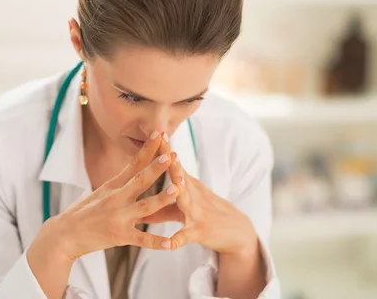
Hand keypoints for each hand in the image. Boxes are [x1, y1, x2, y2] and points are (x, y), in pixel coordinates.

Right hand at [27, 131, 181, 296]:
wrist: (65, 234)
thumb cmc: (85, 211)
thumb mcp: (102, 191)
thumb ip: (122, 181)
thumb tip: (139, 165)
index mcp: (114, 186)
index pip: (133, 164)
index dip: (147, 149)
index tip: (159, 134)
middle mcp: (117, 199)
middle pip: (141, 181)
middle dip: (157, 168)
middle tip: (172, 156)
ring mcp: (118, 217)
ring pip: (145, 207)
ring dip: (162, 198)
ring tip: (177, 191)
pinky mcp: (119, 236)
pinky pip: (141, 239)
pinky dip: (155, 242)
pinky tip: (169, 244)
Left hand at [148, 138, 258, 257]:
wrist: (237, 231)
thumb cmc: (207, 214)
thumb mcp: (185, 207)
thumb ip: (162, 207)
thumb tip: (139, 206)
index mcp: (188, 186)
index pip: (175, 164)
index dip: (165, 149)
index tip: (157, 132)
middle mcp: (193, 195)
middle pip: (180, 176)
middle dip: (171, 162)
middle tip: (163, 145)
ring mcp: (197, 213)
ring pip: (185, 200)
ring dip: (179, 192)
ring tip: (173, 184)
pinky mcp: (199, 232)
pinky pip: (186, 236)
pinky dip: (177, 240)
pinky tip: (168, 243)